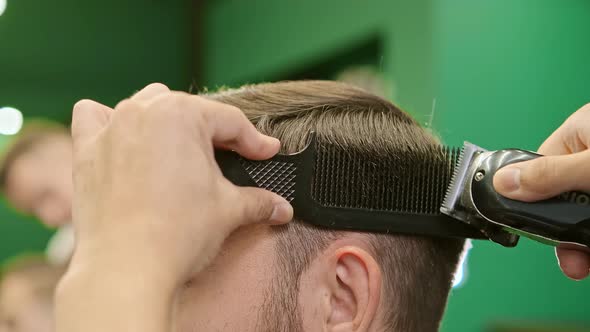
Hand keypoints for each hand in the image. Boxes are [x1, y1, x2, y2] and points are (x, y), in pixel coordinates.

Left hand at [57, 83, 292, 331]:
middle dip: (212, 134)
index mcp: (184, 114)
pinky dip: (109, 122)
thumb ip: (259, 201)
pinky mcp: (86, 150)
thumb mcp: (229, 210)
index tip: (266, 153)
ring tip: (179, 150)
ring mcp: (111, 127)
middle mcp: (144, 110)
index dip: (255, 141)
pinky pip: (93, 117)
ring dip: (166, 121)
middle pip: (190, 110)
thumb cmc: (178, 234)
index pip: (231, 121)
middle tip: (228, 160)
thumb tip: (282, 208)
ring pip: (146, 106)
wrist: (127, 269)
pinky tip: (123, 139)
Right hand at [494, 103, 589, 279]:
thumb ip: (550, 174)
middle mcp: (587, 154)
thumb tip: (502, 182)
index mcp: (577, 133)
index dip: (528, 201)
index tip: (526, 228)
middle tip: (569, 259)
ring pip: (580, 213)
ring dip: (580, 242)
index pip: (534, 169)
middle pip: (557, 198)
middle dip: (560, 232)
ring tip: (584, 263)